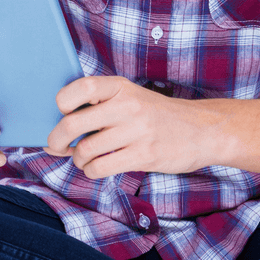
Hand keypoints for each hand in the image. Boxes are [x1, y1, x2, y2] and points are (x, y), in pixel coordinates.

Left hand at [47, 76, 215, 178]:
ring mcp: (137, 131)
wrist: (203, 130)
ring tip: (85, 158)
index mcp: (122, 87)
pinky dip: (91, 171)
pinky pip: (100, 168)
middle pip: (73, 123)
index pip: (82, 87)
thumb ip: (103, 104)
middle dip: (57, 139)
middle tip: (56, 145)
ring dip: (77, 159)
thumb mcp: (134, 97)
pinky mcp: (144, 155)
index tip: (61, 112)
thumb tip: (60, 123)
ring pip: (84, 151)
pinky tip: (98, 167)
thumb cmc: (160, 116)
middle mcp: (128, 106)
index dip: (63, 101)